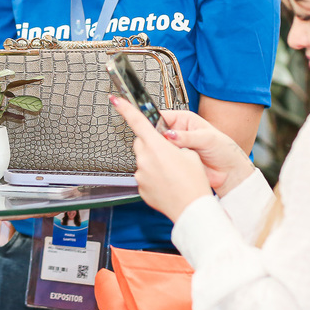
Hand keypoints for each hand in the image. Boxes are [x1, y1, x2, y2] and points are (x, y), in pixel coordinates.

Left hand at [112, 97, 213, 220]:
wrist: (191, 209)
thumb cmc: (193, 183)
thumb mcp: (190, 154)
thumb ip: (175, 145)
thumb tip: (168, 145)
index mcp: (156, 146)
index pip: (138, 122)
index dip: (125, 109)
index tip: (116, 100)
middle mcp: (144, 159)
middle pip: (141, 143)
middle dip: (151, 143)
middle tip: (168, 153)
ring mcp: (141, 175)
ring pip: (143, 161)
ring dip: (153, 162)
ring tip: (172, 173)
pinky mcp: (141, 188)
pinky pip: (144, 176)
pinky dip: (153, 177)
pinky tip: (167, 183)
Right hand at [157, 108, 256, 196]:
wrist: (230, 172)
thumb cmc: (224, 150)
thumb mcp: (207, 138)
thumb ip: (188, 137)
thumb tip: (170, 135)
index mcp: (184, 120)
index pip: (161, 116)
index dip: (151, 121)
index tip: (144, 127)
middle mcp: (177, 132)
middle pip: (156, 132)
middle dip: (155, 138)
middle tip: (158, 144)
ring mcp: (175, 148)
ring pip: (158, 147)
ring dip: (160, 151)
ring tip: (166, 155)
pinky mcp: (175, 161)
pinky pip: (163, 161)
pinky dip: (163, 162)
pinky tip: (166, 164)